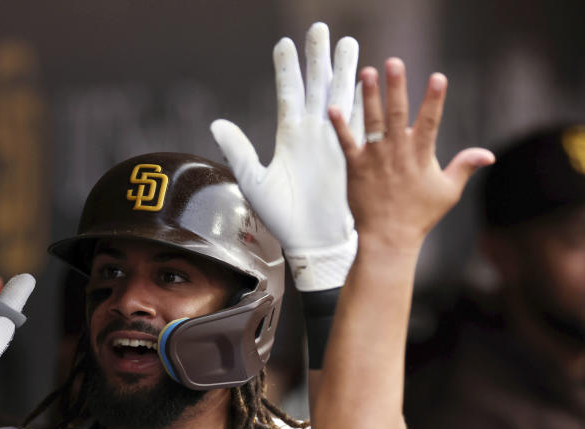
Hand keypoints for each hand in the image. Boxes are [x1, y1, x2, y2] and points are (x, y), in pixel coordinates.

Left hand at [210, 22, 363, 290]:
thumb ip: (239, 151)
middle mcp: (313, 134)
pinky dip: (364, 101)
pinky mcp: (353, 155)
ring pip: (340, 97)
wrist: (313, 242)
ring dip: (344, 71)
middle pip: (316, 86)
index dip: (287, 69)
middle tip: (320, 29)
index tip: (285, 42)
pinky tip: (368, 80)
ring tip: (347, 43)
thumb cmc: (282, 218)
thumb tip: (216, 123)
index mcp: (289, 137)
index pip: (288, 93)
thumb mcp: (255, 182)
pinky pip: (361, 122)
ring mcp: (335, 142)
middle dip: (318, 58)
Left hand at [330, 59, 494, 252]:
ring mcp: (375, 159)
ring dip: (368, 96)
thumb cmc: (419, 215)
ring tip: (366, 73)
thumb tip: (488, 154)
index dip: (434, 99)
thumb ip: (465, 167)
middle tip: (394, 63)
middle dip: (396, 87)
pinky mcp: (356, 168)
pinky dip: (341, 126)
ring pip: (372, 122)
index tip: (438, 77)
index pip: (430, 121)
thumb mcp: (448, 191)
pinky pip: (347, 143)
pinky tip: (334, 108)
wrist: (388, 237)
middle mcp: (397, 152)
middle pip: (397, 113)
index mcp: (421, 155)